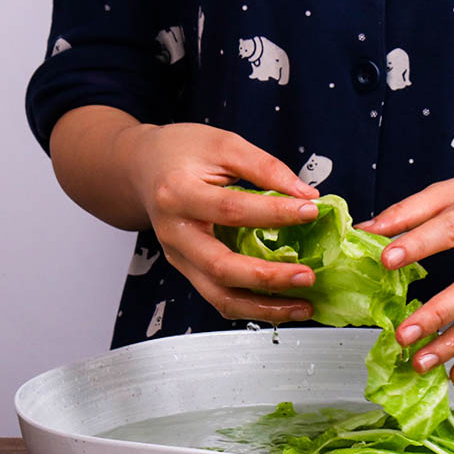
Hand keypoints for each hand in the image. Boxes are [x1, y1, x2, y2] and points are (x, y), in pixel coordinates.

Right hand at [125, 122, 319, 322]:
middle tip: (307, 276)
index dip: (274, 213)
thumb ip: (263, 167)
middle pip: (222, 267)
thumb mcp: (222, 144)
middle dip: (269, 277)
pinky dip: (255, 309)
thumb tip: (304, 194)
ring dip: (265, 308)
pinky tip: (283, 306)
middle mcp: (176, 234)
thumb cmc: (182, 154)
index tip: (310, 211)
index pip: (231, 210)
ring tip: (303, 306)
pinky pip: (222, 300)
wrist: (143, 169)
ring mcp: (181, 260)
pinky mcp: (190, 273)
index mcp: (178, 194)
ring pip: (221, 297)